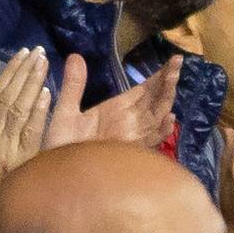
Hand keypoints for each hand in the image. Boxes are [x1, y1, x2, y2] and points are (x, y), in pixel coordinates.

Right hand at [0, 47, 53, 230]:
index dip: (7, 74)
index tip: (20, 55)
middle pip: (8, 98)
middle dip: (23, 72)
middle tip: (35, 51)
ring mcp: (6, 151)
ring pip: (20, 111)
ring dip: (33, 84)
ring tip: (43, 63)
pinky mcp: (22, 163)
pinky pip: (32, 133)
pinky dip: (39, 112)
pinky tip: (48, 93)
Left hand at [46, 55, 180, 149]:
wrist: (56, 177)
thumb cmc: (61, 148)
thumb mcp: (65, 112)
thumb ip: (74, 85)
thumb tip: (75, 55)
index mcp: (116, 110)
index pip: (144, 90)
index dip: (159, 76)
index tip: (172, 60)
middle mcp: (130, 122)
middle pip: (156, 99)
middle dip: (167, 81)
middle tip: (177, 62)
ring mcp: (132, 137)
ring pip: (157, 115)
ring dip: (166, 97)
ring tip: (173, 77)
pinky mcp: (131, 153)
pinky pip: (150, 141)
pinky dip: (161, 131)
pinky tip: (168, 118)